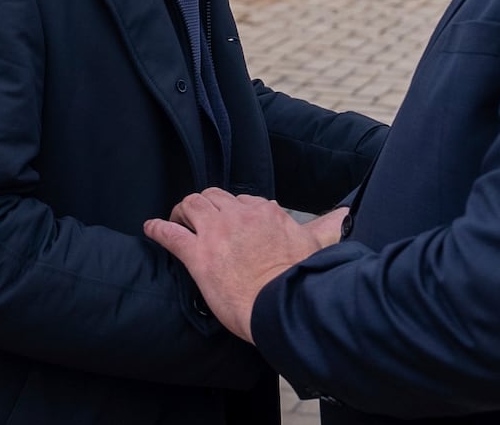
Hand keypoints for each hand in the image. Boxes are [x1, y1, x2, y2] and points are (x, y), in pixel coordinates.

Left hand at [144, 189, 332, 342]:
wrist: (280, 303)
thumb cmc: (298, 277)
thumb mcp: (318, 245)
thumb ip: (330, 226)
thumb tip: (349, 214)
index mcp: (265, 212)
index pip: (244, 200)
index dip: (234, 210)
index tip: (231, 221)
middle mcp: (238, 215)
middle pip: (213, 197)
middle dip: (204, 205)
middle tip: (198, 218)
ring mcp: (215, 233)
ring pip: (191, 206)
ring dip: (181, 211)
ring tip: (176, 220)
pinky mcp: (197, 255)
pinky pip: (170, 234)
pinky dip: (157, 229)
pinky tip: (150, 229)